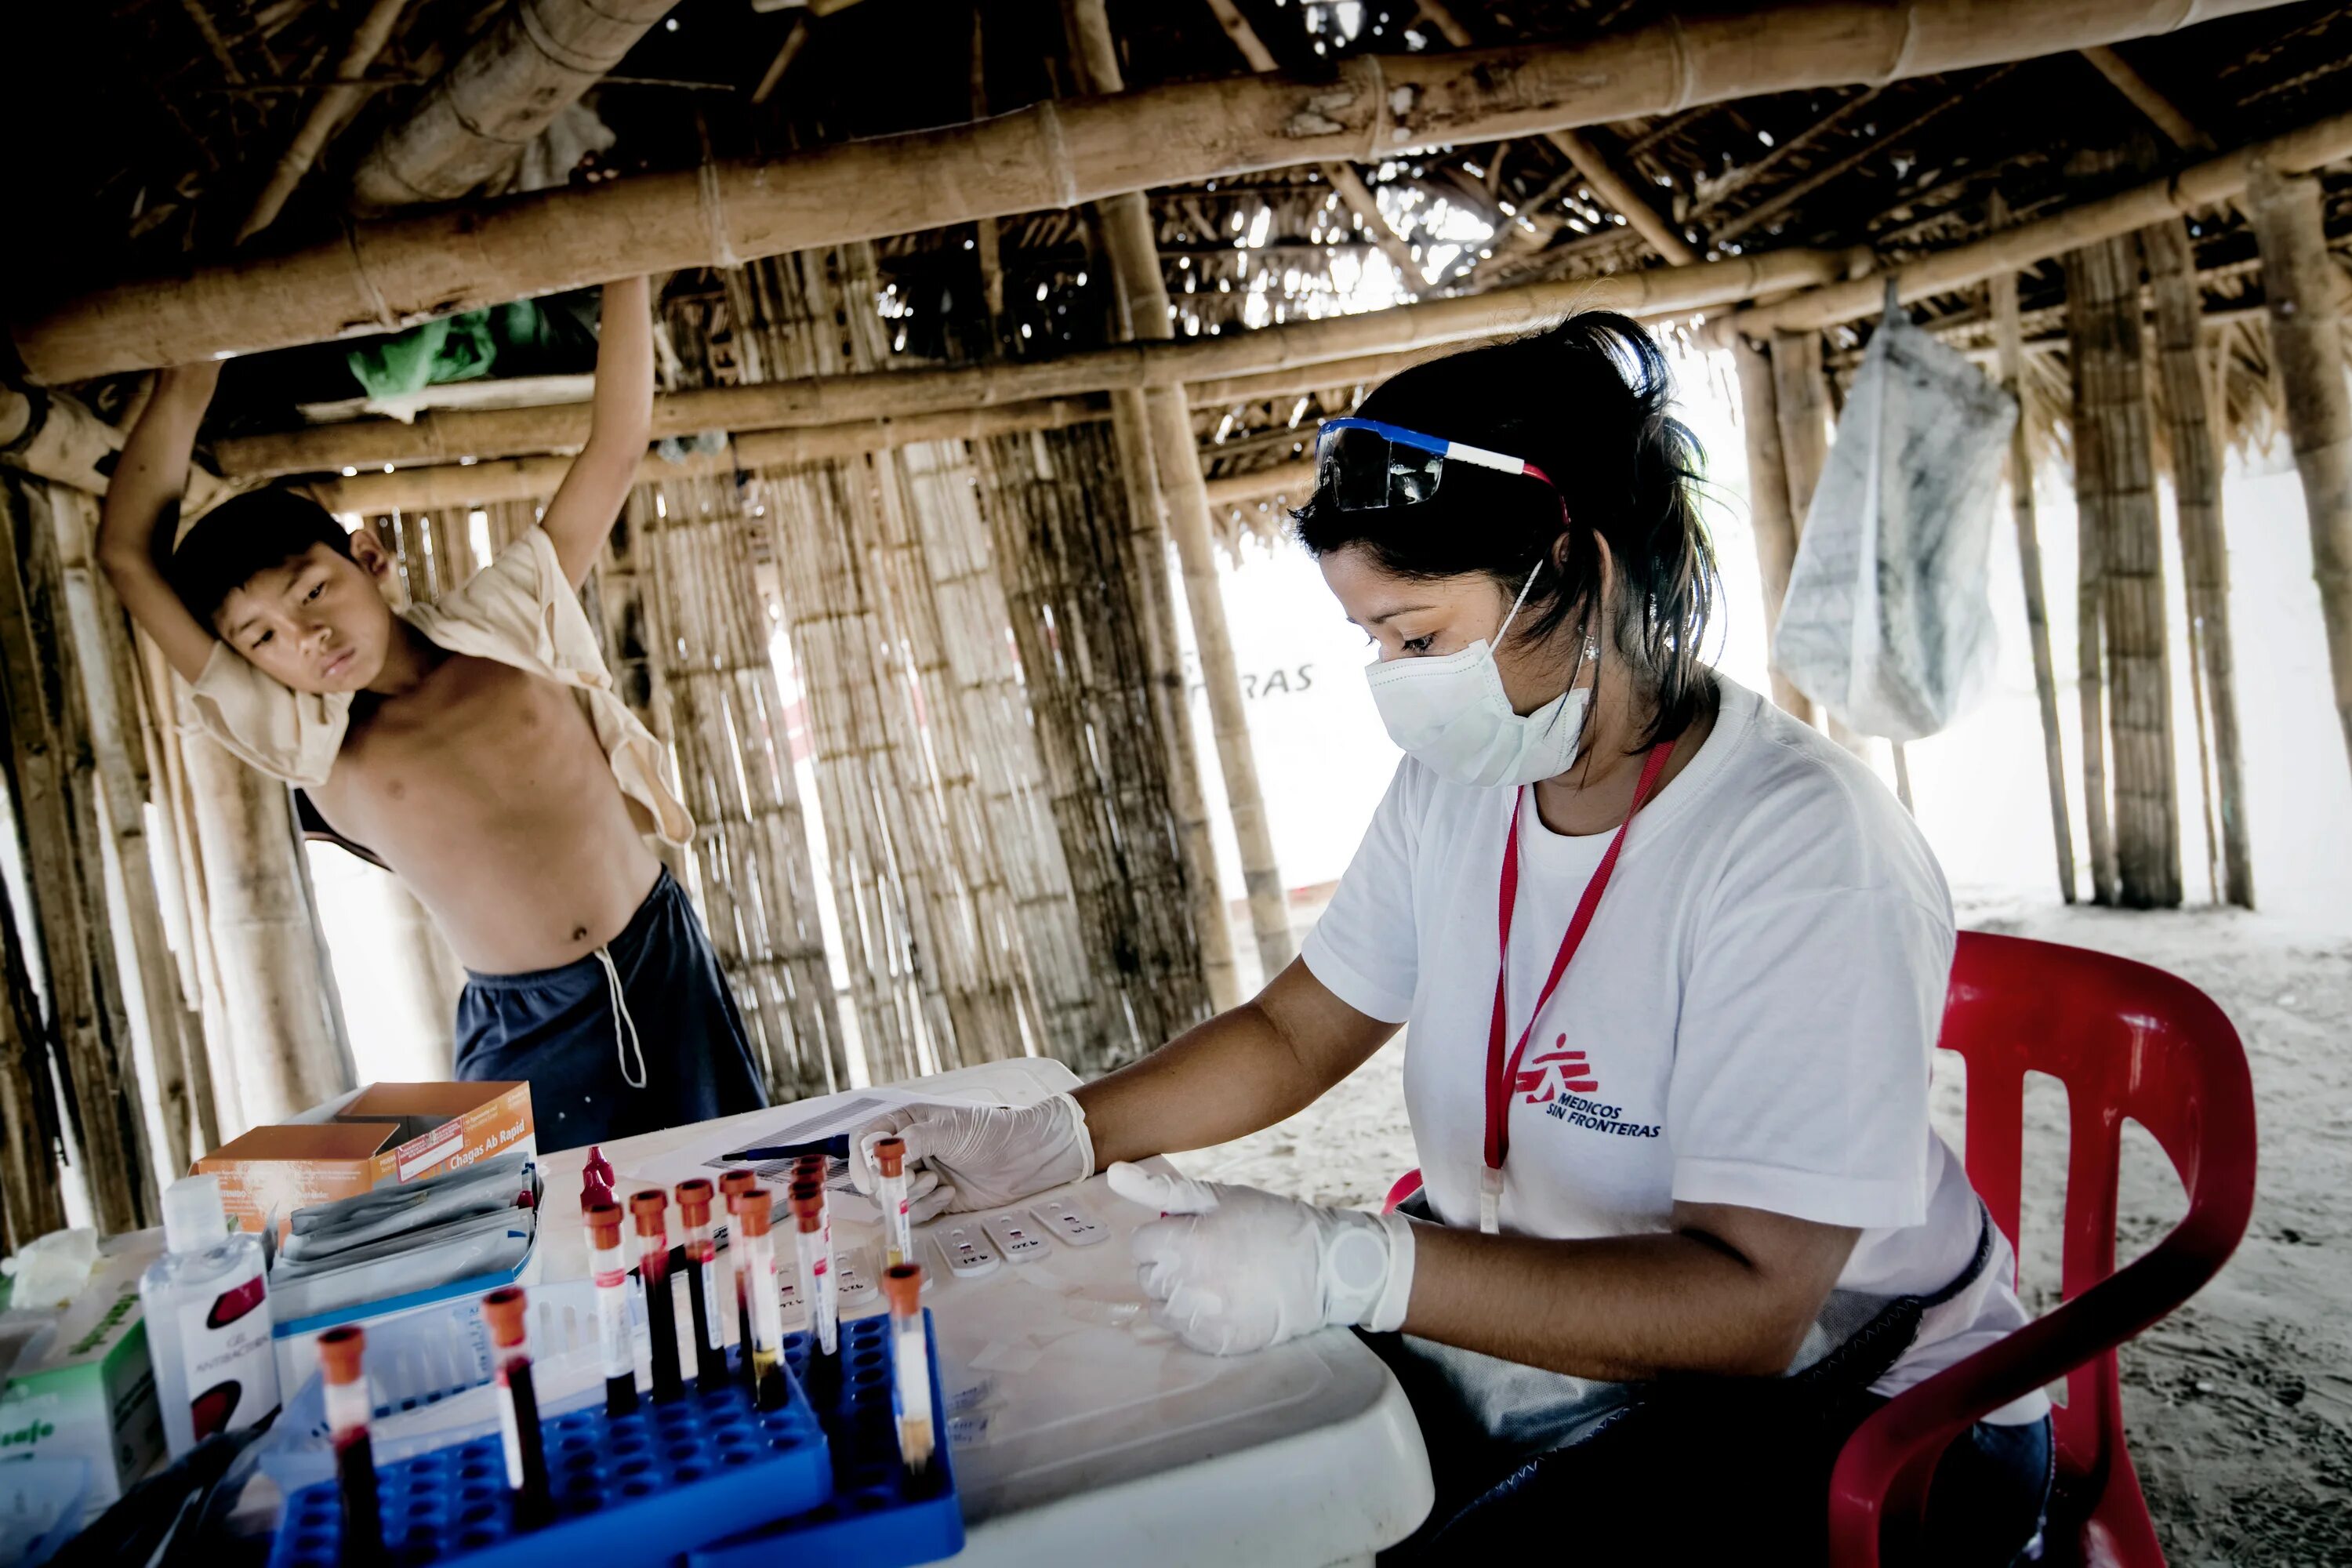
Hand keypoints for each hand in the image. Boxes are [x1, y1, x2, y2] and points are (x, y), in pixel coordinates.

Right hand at [849, 1093, 1093, 1218]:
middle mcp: (906, 1151)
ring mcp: (917, 1176)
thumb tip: (879, 1155)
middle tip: (917, 1180)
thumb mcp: (946, 1128)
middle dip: (891, 1184)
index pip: (864, 1142)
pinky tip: (949, 1194)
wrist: (1023, 1158)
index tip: (871, 1182)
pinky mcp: (931, 1200)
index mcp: (904, 1125)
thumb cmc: (987, 1132)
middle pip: (873, 1176)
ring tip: (937, 1184)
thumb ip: (910, 1140)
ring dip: (912, 1198)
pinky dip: (927, 1208)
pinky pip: (912, 1214)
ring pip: (891, 1200)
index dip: (861, 1163)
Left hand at [1107, 1163, 1414, 1356]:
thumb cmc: (1271, 1223)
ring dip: (1181, 1293)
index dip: (1167, 1235)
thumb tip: (1114, 1176)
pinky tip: (1227, 1302)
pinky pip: (1183, 1333)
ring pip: (1162, 1308)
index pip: (1141, 1245)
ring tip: (1220, 1279)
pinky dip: (1198, 1319)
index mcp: (1182, 1244)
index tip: (1196, 1233)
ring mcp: (1201, 1319)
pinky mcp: (1216, 1344)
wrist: (1324, 1267)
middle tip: (1212, 1254)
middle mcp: (1185, 1284)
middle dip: (1171, 1263)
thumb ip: (1162, 1191)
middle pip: (1148, 1277)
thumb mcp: (1219, 1197)